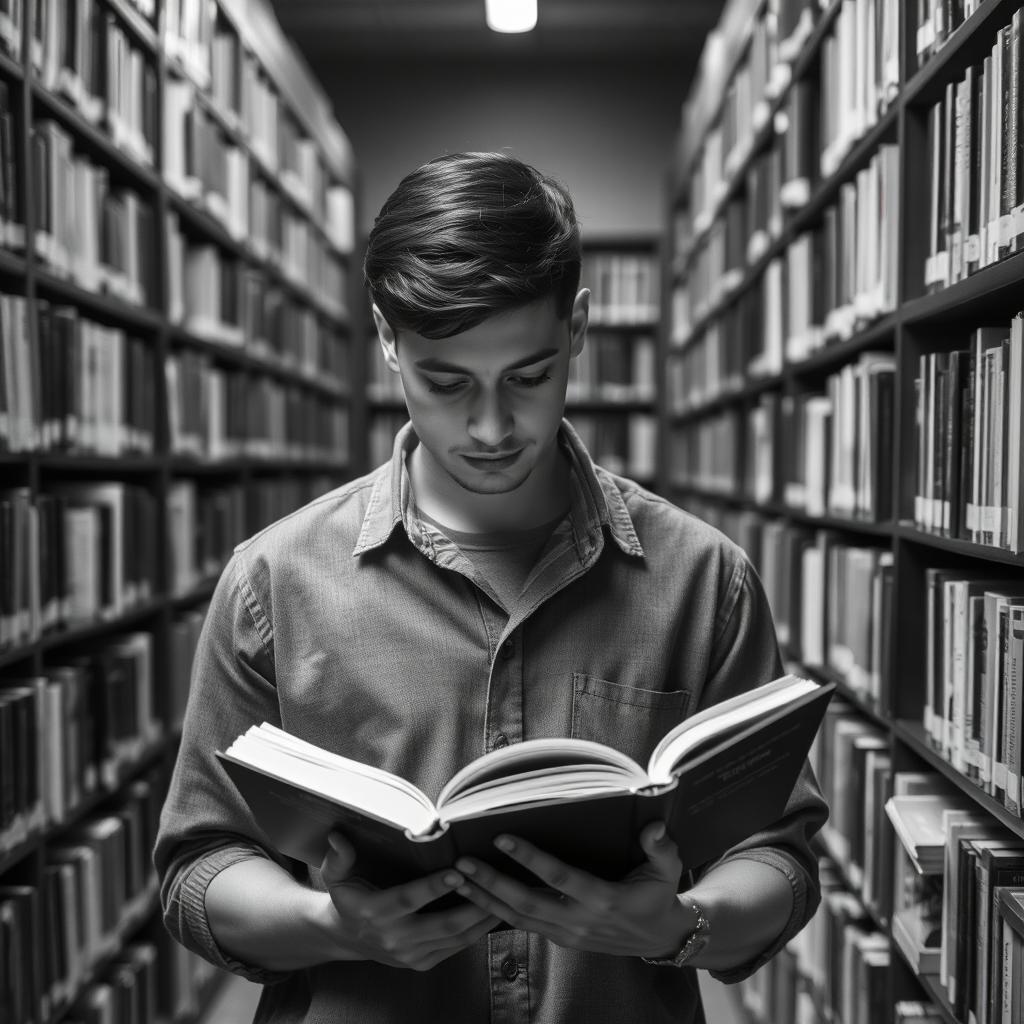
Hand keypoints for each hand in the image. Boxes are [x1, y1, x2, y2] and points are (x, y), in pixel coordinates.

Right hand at [320, 831, 500, 970]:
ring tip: (506, 893)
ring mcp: (410, 955)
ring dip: (482, 917)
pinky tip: (495, 910)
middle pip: (442, 924)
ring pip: (455, 937)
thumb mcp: (335, 876)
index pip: (408, 900)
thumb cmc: (348, 896)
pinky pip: (456, 947)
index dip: (433, 887)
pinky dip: (478, 929)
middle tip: (496, 881)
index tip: (456, 872)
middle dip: (472, 904)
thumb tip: (338, 836)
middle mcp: (394, 938)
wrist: (346, 938)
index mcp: (374, 912)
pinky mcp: (422, 963)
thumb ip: (338, 857)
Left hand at [453, 821, 692, 957]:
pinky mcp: (561, 939)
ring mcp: (568, 933)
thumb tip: (655, 826)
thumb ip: (660, 848)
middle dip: (491, 883)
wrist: (660, 938)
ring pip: (518, 918)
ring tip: (458, 877)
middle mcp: (580, 921)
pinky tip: (475, 896)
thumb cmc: (659, 895)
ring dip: (485, 899)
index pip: (559, 878)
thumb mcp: (667, 870)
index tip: (503, 838)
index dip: (530, 858)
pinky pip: (523, 926)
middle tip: (462, 862)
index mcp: (603, 900)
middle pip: (527, 903)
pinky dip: (496, 913)